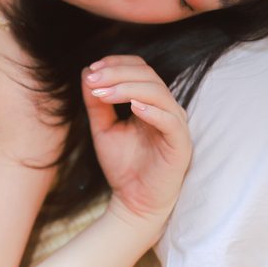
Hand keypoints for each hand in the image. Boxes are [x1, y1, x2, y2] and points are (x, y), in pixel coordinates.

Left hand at [81, 56, 191, 234]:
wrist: (134, 202)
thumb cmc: (123, 165)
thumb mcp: (103, 129)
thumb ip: (96, 104)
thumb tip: (87, 73)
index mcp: (150, 102)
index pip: (139, 69)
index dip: (116, 64)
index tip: (91, 70)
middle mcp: (165, 108)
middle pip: (147, 75)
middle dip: (116, 74)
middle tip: (92, 80)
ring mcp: (175, 125)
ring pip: (158, 93)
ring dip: (127, 88)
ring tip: (102, 93)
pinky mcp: (181, 144)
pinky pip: (169, 120)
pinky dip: (151, 110)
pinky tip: (132, 107)